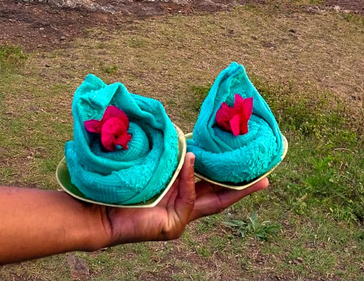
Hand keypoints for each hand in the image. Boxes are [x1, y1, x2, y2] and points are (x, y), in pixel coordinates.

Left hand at [98, 153, 268, 245]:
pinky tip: (190, 160)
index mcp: (179, 192)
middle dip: (243, 187)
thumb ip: (171, 157)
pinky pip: (187, 198)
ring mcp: (179, 218)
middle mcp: (182, 206)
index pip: (210, 184)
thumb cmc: (120, 184)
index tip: (250, 164)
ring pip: (210, 201)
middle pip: (220, 197)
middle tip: (266, 177)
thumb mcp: (154, 166)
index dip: (230, 175)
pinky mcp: (172, 226)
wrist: (97, 208)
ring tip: (247, 172)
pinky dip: (189, 179)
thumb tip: (185, 136)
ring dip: (229, 185)